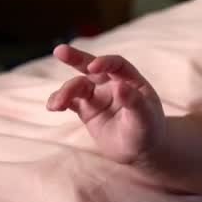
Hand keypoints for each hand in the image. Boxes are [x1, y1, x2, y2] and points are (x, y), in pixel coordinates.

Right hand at [46, 44, 165, 164]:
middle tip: (59, 51)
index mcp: (130, 79)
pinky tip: (52, 106)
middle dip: (76, 58)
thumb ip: (133, 102)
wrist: (140, 150)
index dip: (105, 62)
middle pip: (92, 67)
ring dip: (65, 91)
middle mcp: (112, 83)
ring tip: (56, 104)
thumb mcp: (145, 117)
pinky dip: (59, 101)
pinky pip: (70, 101)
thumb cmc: (149, 129)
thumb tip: (119, 86)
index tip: (92, 67)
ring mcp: (97, 95)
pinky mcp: (86, 109)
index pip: (116, 65)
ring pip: (78, 86)